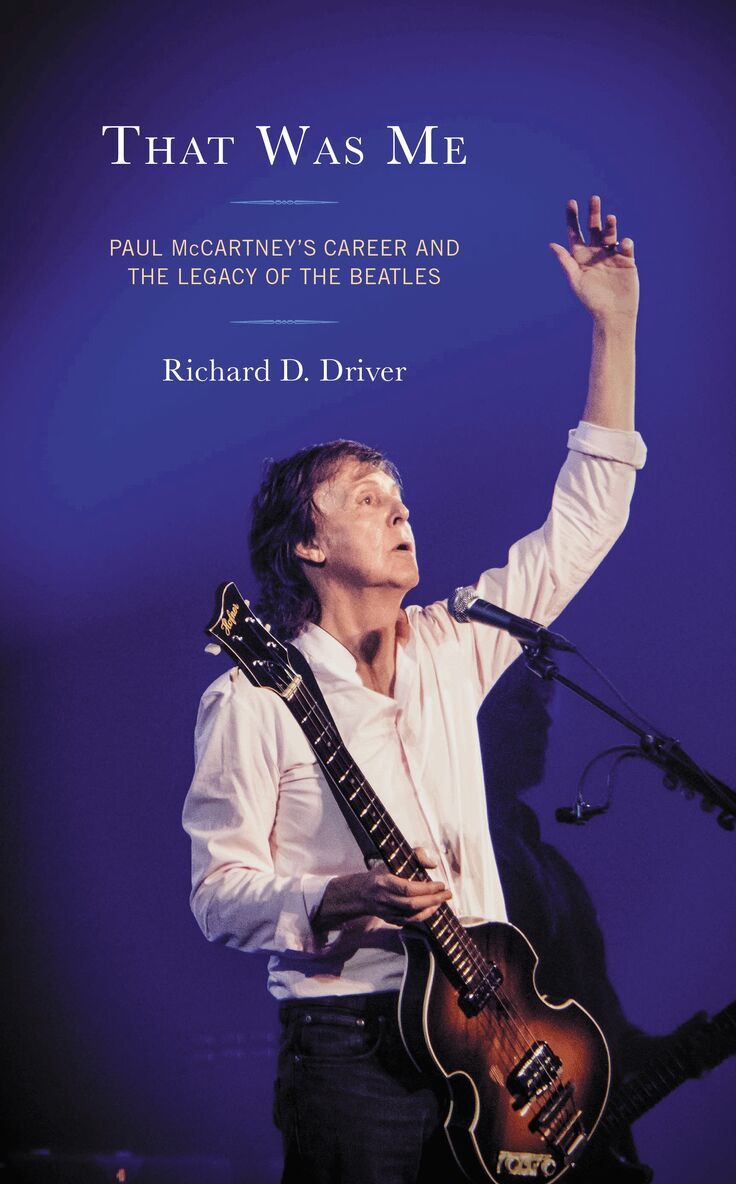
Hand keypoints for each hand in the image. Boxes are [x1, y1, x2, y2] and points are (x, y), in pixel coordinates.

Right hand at [314, 847, 451, 929]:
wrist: (361, 892)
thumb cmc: (380, 873)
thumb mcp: (393, 858)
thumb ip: (415, 855)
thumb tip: (432, 865)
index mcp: (384, 882)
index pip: (407, 888)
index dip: (426, 888)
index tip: (440, 884)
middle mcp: (384, 898)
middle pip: (412, 904)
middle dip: (433, 900)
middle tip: (447, 894)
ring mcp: (387, 912)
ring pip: (412, 915)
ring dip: (430, 909)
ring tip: (441, 900)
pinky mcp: (390, 919)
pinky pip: (409, 921)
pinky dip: (423, 916)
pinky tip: (432, 908)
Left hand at [549, 195, 638, 322]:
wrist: (613, 314)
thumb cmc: (591, 301)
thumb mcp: (575, 280)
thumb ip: (565, 262)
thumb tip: (552, 245)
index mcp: (581, 257)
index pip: (576, 234)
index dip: (573, 218)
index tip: (571, 202)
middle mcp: (596, 253)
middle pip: (594, 229)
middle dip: (593, 214)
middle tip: (593, 198)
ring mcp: (612, 256)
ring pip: (610, 235)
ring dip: (610, 226)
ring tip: (609, 218)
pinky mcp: (627, 261)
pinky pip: (626, 247)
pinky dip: (626, 243)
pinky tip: (623, 244)